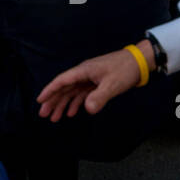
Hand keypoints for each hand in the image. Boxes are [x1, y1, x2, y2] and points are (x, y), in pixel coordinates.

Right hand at [36, 41, 152, 121]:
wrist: (139, 61)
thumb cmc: (125, 69)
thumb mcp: (112, 84)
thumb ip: (99, 97)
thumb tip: (87, 109)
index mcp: (84, 71)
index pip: (62, 81)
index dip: (50, 91)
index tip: (40, 101)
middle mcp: (84, 74)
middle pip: (64, 88)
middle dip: (53, 101)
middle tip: (44, 115)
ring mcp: (90, 78)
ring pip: (71, 92)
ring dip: (63, 104)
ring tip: (55, 118)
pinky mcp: (96, 83)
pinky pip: (81, 94)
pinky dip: (75, 103)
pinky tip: (72, 112)